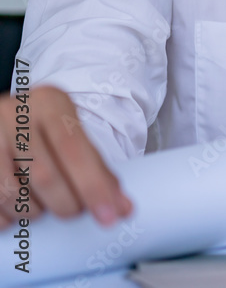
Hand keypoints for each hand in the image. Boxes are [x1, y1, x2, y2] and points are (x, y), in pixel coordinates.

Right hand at [0, 86, 131, 227]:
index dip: (93, 186)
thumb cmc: (47, 128)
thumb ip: (96, 166)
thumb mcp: (73, 133)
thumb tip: (121, 206)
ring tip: (46, 206)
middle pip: (44, 174)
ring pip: (13, 192)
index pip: (75, 150)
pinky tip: (19, 211)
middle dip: (67, 204)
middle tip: (75, 211)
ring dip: (35, 211)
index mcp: (50, 103)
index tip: (110, 214)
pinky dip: (9, 217)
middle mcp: (16, 115)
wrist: (9, 116)